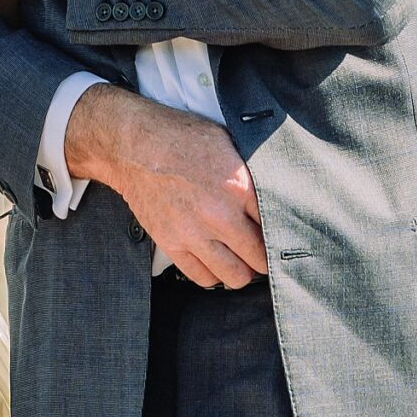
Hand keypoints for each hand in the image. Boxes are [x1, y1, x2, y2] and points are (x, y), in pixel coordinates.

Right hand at [66, 85, 267, 289]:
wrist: (134, 144)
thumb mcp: (228, 144)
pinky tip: (216, 260)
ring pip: (235, 276)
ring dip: (242, 270)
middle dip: (265, 257)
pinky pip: (202, 277)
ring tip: (241, 259)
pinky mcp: (171, 243)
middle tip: (264, 251)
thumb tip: (275, 195)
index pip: (275, 227)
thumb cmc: (182, 138)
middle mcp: (219, 215)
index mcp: (239, 186)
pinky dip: (213, 274)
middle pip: (259, 258)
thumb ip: (251, 175)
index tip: (282, 236)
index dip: (282, 232)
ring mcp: (193, 233)